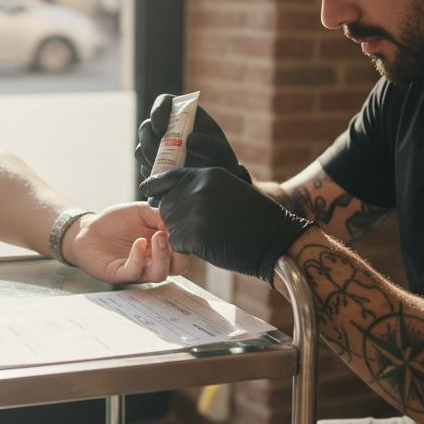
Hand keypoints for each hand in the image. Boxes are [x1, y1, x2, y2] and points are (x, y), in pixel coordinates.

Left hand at [64, 202, 189, 282]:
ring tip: (158, 236)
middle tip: (171, 235)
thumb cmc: (116, 222)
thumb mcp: (141, 212)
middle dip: (180, 254)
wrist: (88, 230)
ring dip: (162, 256)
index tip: (184, 225)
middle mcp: (153, 261)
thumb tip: (176, 216)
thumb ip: (159, 214)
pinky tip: (139, 243)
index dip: (188, 241)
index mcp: (162, 247)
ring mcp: (138, 270)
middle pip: (178, 267)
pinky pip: (134, 272)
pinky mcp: (120, 274)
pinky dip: (139, 257)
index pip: (185, 250)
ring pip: (159, 274)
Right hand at [136, 94, 250, 182]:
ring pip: (141, 148)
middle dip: (149, 143)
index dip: (157, 111)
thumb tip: (190, 140)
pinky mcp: (153, 161)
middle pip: (146, 127)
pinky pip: (143, 165)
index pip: (163, 102)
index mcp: (182, 113)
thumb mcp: (218, 150)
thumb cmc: (218, 156)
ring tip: (163, 171)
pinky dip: (150, 172)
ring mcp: (157, 144)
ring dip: (148, 160)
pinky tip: (162, 179)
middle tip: (160, 157)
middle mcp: (166, 127)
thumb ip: (207, 144)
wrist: (215, 175)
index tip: (161, 129)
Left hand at [140, 167, 312, 282]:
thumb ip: (201, 189)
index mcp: (207, 175)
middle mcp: (198, 188)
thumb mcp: (229, 190)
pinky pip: (176, 242)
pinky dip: (186, 248)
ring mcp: (195, 210)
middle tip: (197, 228)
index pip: (169, 176)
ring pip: (169, 225)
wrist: (275, 240)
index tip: (147, 190)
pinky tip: (206, 246)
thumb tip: (170, 195)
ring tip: (207, 235)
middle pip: (166, 204)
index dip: (157, 185)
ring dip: (181, 234)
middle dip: (174, 217)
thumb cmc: (256, 219)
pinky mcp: (194, 233)